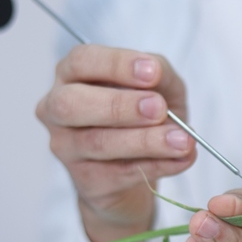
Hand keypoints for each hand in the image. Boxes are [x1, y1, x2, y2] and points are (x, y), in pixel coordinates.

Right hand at [36, 45, 196, 241]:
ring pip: (99, 143)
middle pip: (73, 104)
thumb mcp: (162, 87)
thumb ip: (162, 75)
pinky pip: (121, 173)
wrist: (140, 166)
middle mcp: (58, 108)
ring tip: (182, 140)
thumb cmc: (145, 115)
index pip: (83, 61)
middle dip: (119, 105)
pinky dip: (158, 165)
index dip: (117, 65)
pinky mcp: (86, 180)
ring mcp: (67, 147)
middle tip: (159, 108)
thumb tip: (160, 74)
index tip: (153, 72)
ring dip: (146, 141)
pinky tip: (182, 158)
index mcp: (74, 74)